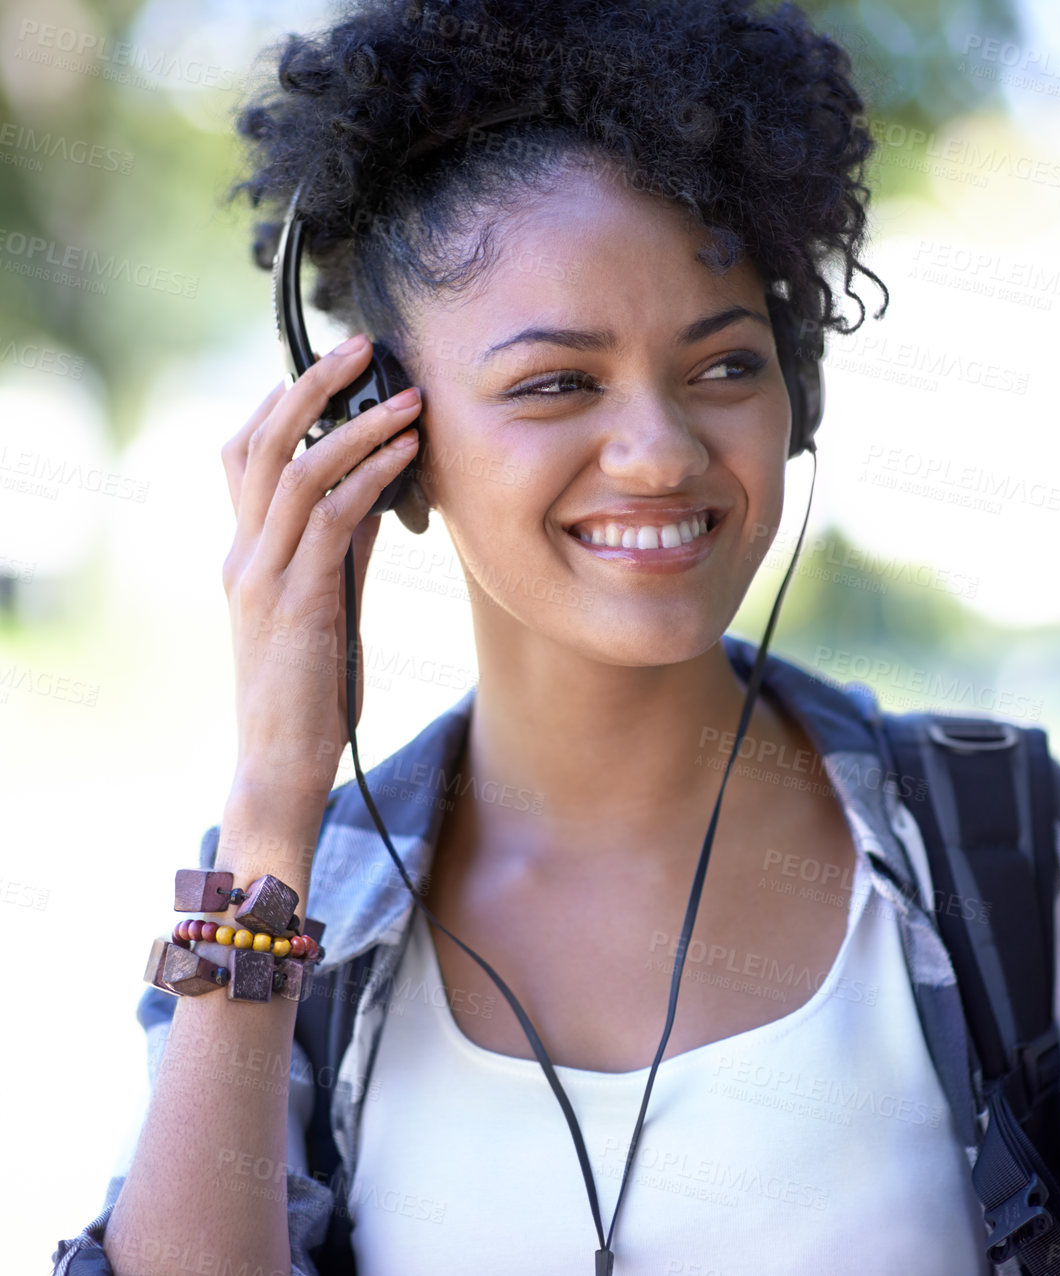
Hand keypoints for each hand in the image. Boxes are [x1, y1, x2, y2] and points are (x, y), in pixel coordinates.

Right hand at [219, 333, 421, 798]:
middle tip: (362, 347)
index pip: (245, 454)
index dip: (283, 402)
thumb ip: (344, 547)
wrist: (282, 761)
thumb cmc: (309, 687)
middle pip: (261, 441)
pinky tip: (407, 454)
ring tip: (408, 396)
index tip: (334, 369)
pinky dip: (369, 476)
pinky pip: (330, 517)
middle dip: (312, 385)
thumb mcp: (327, 601)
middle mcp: (243, 551)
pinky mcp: (297, 598)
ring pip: (296, 469)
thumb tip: (381, 494)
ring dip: (355, 424)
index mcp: (245, 550)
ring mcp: (263, 573)